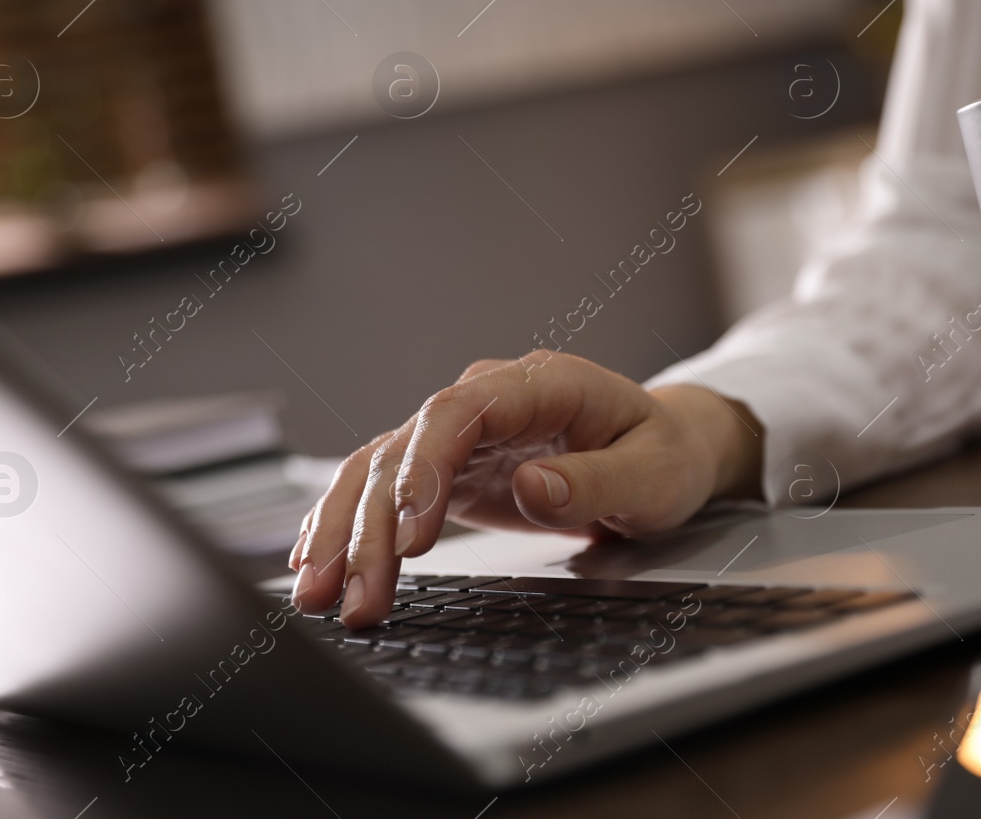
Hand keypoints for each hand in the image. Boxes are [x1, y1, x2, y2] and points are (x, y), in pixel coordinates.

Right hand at [286, 351, 762, 626]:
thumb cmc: (664, 455)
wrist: (664, 449)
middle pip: (405, 449)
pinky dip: (347, 525)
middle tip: (355, 595)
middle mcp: (488, 399)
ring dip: (344, 532)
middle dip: (371, 525)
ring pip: (380, 470)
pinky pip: (384, 489)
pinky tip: (316, 564)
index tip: (411, 535)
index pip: (458, 412)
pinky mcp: (448, 468)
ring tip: (318, 595)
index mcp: (540, 384)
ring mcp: (461, 433)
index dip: (425, 469)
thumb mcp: (654, 475)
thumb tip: (534, 486)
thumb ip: (596, 481)